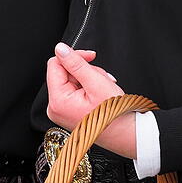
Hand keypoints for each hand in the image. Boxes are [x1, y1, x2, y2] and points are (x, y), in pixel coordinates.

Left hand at [46, 42, 135, 158]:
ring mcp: (61, 111)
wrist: (126, 133)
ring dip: (90, 77)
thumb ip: (76, 63)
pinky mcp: (68, 111)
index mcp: (58, 101)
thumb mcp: (96, 82)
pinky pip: (74, 89)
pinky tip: (101, 91)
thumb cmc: (114, 114)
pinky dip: (89, 86)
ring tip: (104, 86)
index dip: (73, 56)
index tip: (90, 56)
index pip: (55, 64)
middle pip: (64, 72)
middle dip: (85, 70)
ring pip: (71, 79)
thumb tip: (60, 49)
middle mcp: (55, 108)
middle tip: (102, 77)